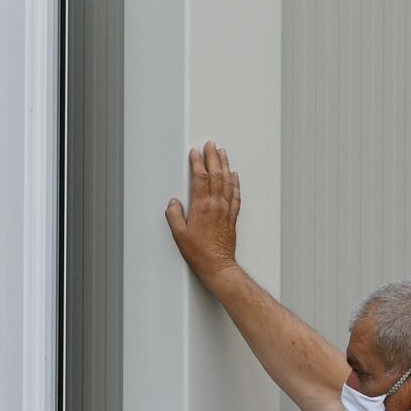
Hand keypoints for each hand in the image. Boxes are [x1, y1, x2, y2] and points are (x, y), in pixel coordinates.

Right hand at [165, 142, 244, 283]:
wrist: (218, 265)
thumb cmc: (199, 252)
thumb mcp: (179, 234)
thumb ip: (174, 215)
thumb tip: (174, 203)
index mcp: (202, 206)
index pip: (200, 177)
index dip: (197, 162)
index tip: (195, 152)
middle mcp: (216, 204)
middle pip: (216, 174)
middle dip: (213, 157)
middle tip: (210, 145)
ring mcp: (226, 209)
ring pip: (227, 181)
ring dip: (225, 165)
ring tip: (223, 153)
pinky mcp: (232, 216)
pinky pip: (236, 194)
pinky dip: (235, 182)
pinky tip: (235, 175)